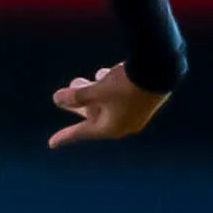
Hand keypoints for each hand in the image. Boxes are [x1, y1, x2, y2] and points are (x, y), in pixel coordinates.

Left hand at [48, 65, 168, 146]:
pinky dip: (107, 87)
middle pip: (93, 116)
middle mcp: (124, 123)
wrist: (161, 69)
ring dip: (91, 92)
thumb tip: (56, 99)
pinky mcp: (143, 98)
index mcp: (112, 128)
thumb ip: (75, 97)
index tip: (51, 144)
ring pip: (106, 104)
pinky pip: (118, 96)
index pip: (82, 132)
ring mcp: (135, 112)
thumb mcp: (96, 90)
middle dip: (78, 105)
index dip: (65, 136)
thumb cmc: (126, 84)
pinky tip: (102, 74)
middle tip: (63, 96)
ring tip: (82, 80)